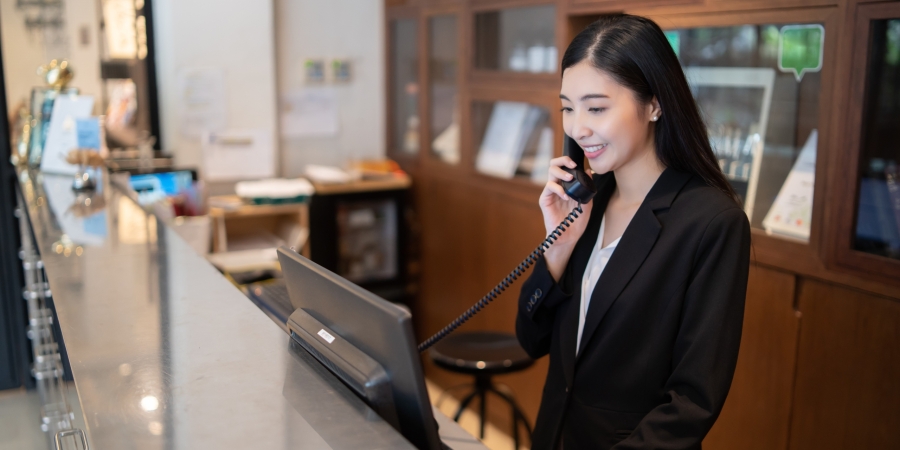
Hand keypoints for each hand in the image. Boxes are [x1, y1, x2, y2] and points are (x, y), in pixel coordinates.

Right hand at [539, 156, 592, 280]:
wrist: (569, 236)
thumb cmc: (577, 220)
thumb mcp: (587, 202)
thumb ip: (587, 187)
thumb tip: (589, 171)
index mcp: (566, 185)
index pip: (564, 166)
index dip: (568, 161)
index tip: (577, 164)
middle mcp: (557, 186)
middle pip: (554, 164)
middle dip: (563, 161)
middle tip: (572, 165)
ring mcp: (550, 192)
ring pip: (551, 172)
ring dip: (560, 172)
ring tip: (569, 178)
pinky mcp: (545, 200)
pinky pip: (549, 187)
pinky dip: (558, 189)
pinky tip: (565, 195)